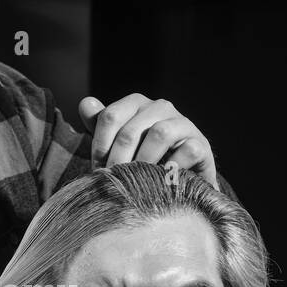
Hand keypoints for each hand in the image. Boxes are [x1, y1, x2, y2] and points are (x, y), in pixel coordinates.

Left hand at [77, 94, 217, 189]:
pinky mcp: (201, 143)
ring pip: (159, 134)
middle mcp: (160, 106)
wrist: (178, 176)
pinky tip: (162, 182)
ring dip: (143, 163)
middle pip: (130, 131)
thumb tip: (86, 104)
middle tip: (113, 184)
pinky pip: (187, 150)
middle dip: (117, 161)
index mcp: (136, 103)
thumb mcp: (117, 142)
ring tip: (136, 183)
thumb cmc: (142, 157)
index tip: (97, 171)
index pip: (110, 117)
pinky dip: (172, 168)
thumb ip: (100, 124)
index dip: (99, 147)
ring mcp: (183, 123)